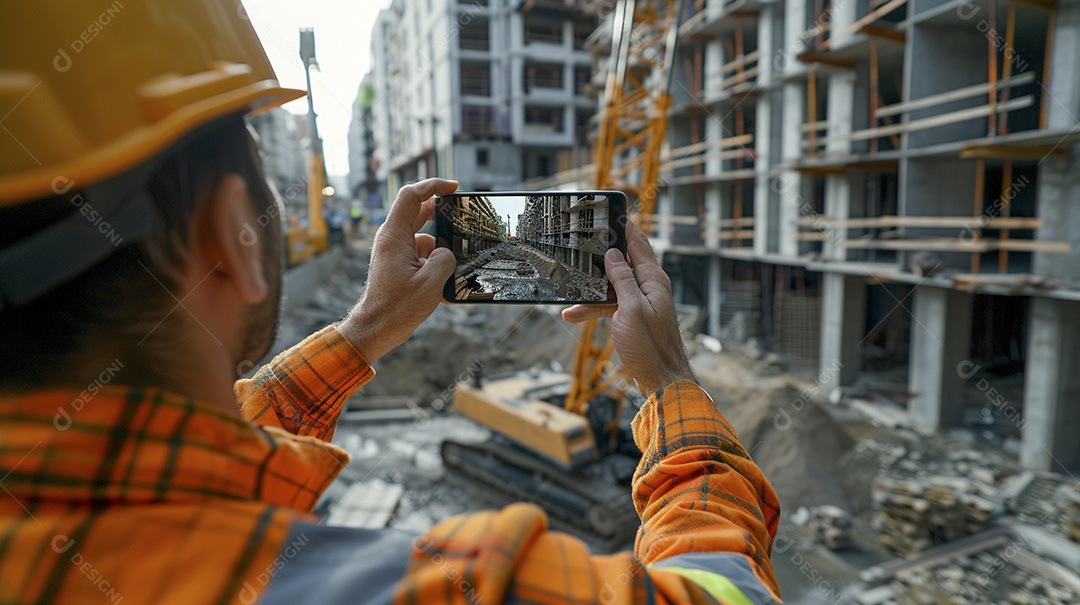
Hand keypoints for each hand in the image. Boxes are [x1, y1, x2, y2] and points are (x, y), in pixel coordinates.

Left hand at [337, 178, 457, 362]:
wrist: (376, 329)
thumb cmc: (397, 308)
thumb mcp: (431, 283)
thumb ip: (445, 259)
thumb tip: (446, 252)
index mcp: (394, 236)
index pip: (412, 195)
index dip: (433, 185)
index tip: (454, 187)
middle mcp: (391, 239)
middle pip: (418, 211)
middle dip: (441, 215)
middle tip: (461, 221)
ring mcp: (394, 251)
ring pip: (423, 236)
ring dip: (439, 248)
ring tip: (449, 269)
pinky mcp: (398, 264)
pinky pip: (421, 254)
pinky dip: (434, 264)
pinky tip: (442, 285)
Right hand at [562, 221, 694, 397]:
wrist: (661, 381)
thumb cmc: (650, 347)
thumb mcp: (631, 309)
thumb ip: (622, 279)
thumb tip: (613, 255)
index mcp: (653, 280)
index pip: (639, 244)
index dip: (625, 227)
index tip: (611, 212)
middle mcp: (649, 287)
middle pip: (623, 262)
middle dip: (601, 255)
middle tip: (581, 243)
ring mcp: (642, 303)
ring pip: (613, 286)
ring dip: (592, 289)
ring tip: (569, 289)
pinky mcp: (634, 318)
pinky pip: (611, 305)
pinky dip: (594, 308)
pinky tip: (574, 314)